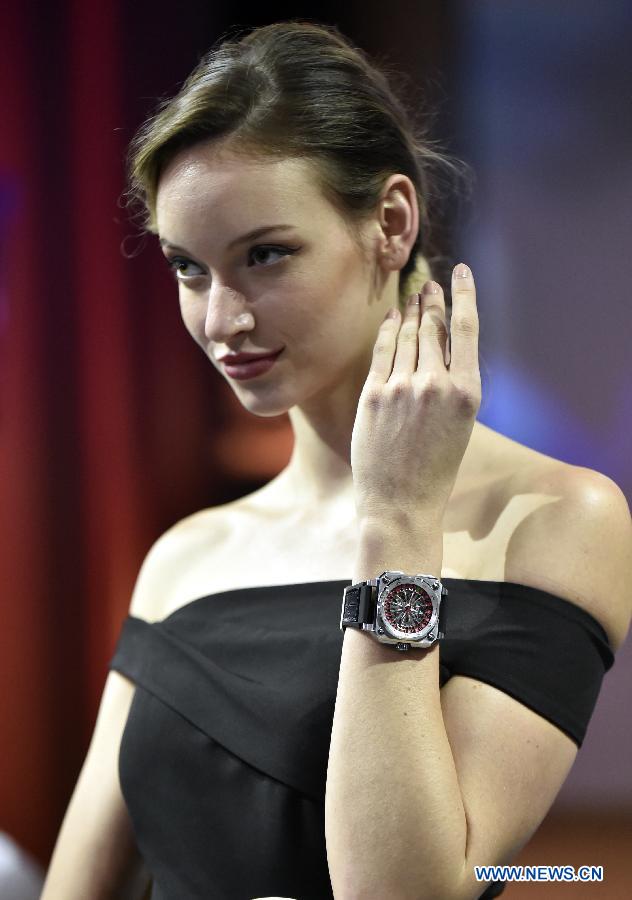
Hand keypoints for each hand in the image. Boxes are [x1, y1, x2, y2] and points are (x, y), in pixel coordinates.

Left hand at [351, 264, 480, 524]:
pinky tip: (392, 317)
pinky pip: (383, 351)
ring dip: (410, 312)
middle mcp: (437, 383)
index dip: (464, 294)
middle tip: (429, 284)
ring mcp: (403, 387)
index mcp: (468, 392)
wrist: (401, 503)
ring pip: (408, 335)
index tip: (460, 272)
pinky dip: (389, 330)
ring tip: (413, 297)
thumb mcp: (458, 425)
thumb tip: (439, 350)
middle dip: (431, 301)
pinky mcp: (374, 394)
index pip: (468, 329)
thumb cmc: (434, 470)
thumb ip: (451, 386)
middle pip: (434, 326)